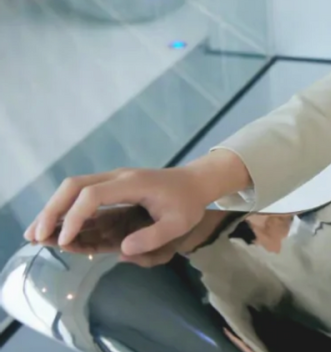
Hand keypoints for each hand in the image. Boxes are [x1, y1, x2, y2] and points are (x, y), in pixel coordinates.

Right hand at [25, 166, 212, 257]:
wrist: (196, 182)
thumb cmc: (188, 203)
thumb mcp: (178, 223)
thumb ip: (152, 237)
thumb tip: (122, 252)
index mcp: (132, 184)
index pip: (93, 195)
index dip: (75, 217)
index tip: (64, 242)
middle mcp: (117, 178)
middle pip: (74, 186)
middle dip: (53, 210)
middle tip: (36, 236)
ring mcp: (113, 180)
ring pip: (74, 188)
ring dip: (53, 209)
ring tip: (35, 234)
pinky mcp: (112, 186)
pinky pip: (83, 194)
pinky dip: (65, 209)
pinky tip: (55, 228)